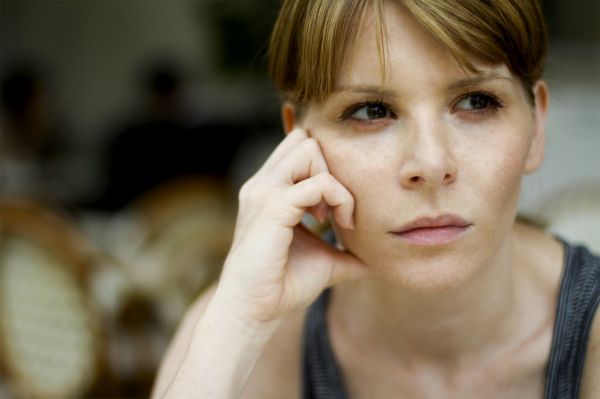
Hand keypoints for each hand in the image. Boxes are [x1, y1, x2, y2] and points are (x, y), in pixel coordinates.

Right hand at [215, 128, 367, 327]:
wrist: (255, 311)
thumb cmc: (284, 285)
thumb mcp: (325, 259)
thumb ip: (348, 249)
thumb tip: (381, 256)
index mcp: (269, 189)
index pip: (300, 148)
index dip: (327, 166)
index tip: (335, 207)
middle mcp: (263, 183)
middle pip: (305, 138)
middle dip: (331, 165)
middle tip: (337, 205)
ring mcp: (264, 191)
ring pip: (310, 149)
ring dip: (334, 179)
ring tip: (335, 214)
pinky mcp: (272, 206)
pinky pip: (318, 182)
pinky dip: (338, 198)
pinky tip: (337, 223)